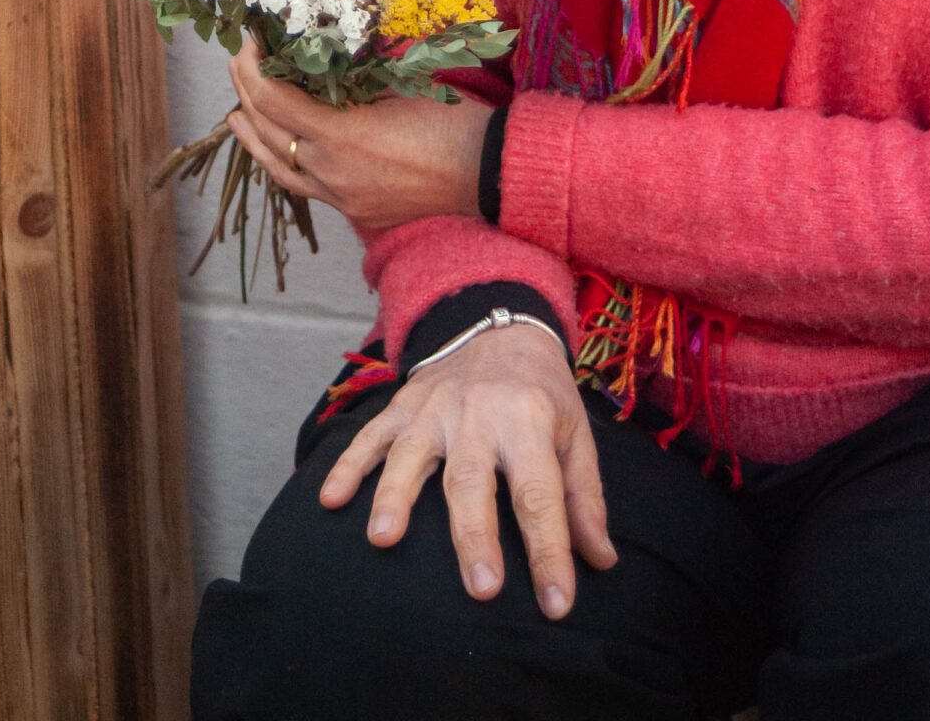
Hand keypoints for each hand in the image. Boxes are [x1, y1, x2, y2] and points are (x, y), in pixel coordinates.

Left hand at [225, 34, 491, 229]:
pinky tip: (278, 152)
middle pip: (271, 132)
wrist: (488, 173)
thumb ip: (353, 81)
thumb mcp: (397, 86)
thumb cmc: (450, 120)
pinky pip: (305, 187)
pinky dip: (284, 164)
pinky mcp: (355, 211)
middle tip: (237, 65)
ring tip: (236, 116)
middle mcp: (333, 171)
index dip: (254, 70)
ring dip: (254, 138)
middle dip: (247, 96)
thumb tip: (323, 65)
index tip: (249, 44)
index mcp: (342, 135)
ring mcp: (342, 197)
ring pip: (281, 167)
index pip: (276, 100)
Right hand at [318, 323, 616, 617]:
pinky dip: (349, 466)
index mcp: (528, 419)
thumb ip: (584, 499)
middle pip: (473, 479)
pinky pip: (370, 435)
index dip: (550, 551)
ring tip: (382, 540)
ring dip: (395, 496)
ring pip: (411, 454)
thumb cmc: (542, 394)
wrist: (498, 324)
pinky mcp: (401, 405)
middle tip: (480, 588)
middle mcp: (478, 412)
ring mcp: (433, 407)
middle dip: (474, 534)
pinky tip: (330, 500)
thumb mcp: (575, 434)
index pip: (540, 494)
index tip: (558, 605)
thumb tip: (600, 562)